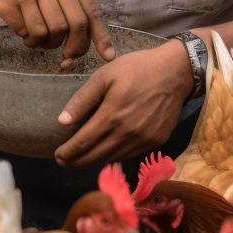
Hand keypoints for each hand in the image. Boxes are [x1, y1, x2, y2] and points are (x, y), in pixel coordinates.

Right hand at [0, 0, 112, 65]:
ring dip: (45, 44)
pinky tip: (23, 32)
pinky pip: (27, 31)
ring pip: (50, 31)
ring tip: (37, 39)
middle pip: (74, 25)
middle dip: (73, 47)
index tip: (107, 57)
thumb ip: (70, 5)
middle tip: (66, 57)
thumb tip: (86, 43)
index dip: (100, 37)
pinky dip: (28, 39)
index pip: (91, 11)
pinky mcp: (11, 0)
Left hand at [54, 40, 192, 166]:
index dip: (68, 152)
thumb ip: (83, 99)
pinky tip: (105, 153)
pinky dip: (113, 157)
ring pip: (113, 159)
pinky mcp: (156, 142)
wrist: (176, 72)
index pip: (83, 143)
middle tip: (63, 161)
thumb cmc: (137, 69)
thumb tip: (62, 121)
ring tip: (80, 160)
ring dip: (94, 162)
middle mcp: (128, 133)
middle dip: (76, 162)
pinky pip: (129, 155)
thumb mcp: (105, 76)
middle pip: (96, 156)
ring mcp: (143, 140)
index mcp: (112, 116)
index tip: (57, 155)